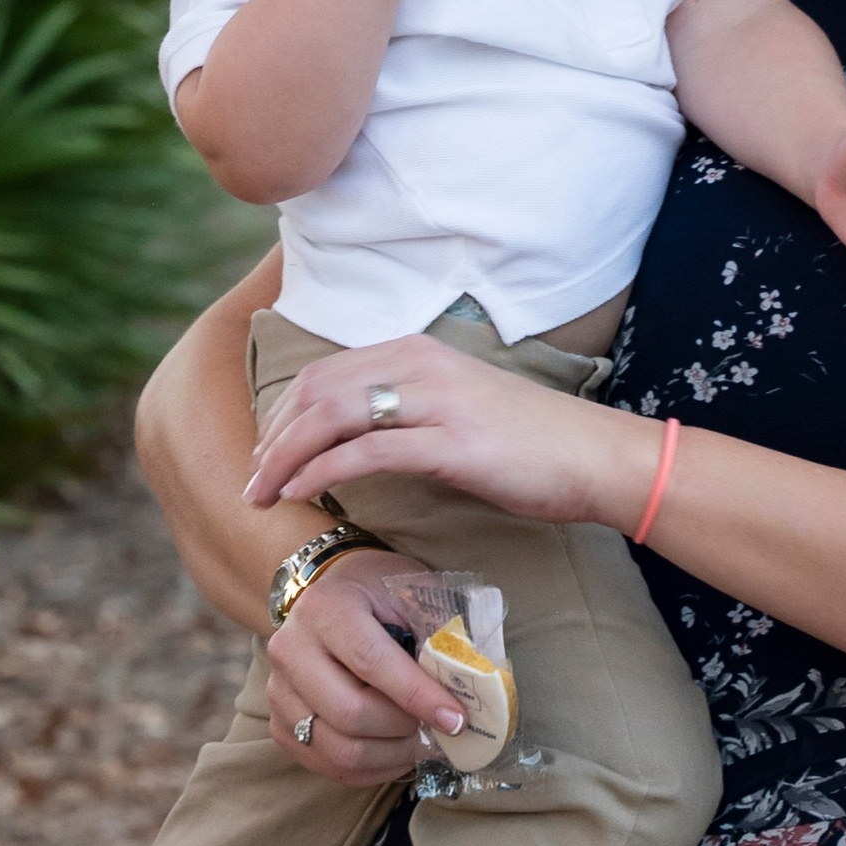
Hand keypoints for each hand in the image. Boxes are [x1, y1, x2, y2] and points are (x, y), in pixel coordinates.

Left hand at [243, 335, 658, 535]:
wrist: (595, 456)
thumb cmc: (531, 443)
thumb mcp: (459, 408)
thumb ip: (409, 410)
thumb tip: (358, 438)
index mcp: (419, 351)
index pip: (325, 372)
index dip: (282, 412)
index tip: (264, 453)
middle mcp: (421, 364)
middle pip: (316, 390)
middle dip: (271, 437)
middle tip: (250, 480)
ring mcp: (436, 400)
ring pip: (331, 416)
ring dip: (283, 457)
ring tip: (260, 492)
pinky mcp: (451, 442)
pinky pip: (365, 451)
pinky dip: (321, 471)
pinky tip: (299, 494)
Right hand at [266, 541, 474, 786]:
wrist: (328, 595)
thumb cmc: (379, 594)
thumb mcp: (413, 592)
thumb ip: (441, 634)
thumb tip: (478, 685)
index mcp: (326, 609)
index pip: (372, 662)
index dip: (417, 696)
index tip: (457, 719)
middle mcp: (291, 650)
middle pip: (350, 714)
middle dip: (404, 730)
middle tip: (439, 730)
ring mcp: (279, 691)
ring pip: (338, 749)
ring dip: (391, 756)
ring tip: (422, 744)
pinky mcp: (279, 724)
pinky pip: (326, 765)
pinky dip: (370, 770)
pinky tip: (397, 752)